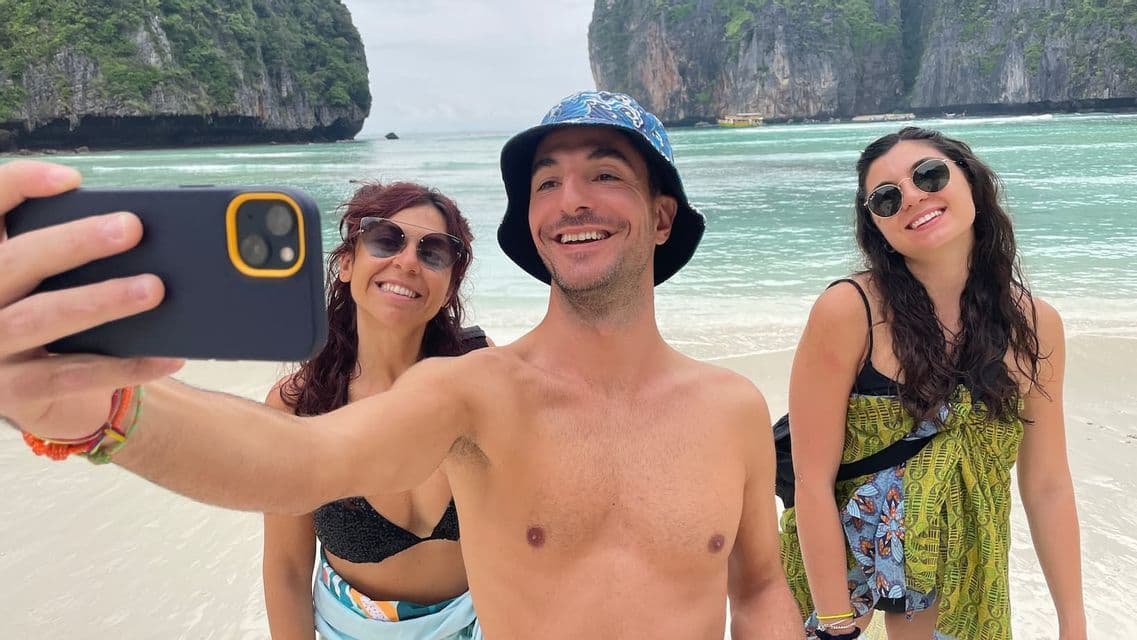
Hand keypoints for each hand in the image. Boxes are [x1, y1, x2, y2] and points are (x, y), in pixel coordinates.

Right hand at [0, 160, 182, 440]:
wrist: (45, 396)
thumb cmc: (54, 315)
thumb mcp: (48, 279)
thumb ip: (66, 252)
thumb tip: (131, 226)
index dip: (19, 186)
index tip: (71, 179)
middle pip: (14, 262)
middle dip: (74, 242)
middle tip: (131, 228)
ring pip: (41, 317)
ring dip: (100, 300)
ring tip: (153, 287)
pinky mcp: (16, 392)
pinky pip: (76, 375)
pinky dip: (126, 364)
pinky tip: (168, 354)